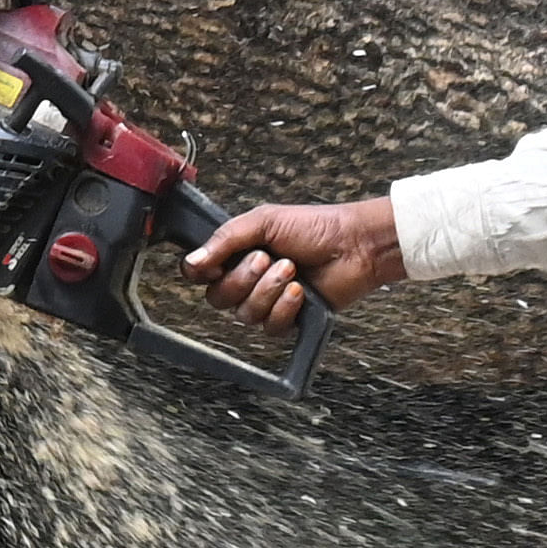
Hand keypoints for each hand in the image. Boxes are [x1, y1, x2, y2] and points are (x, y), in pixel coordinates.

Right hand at [184, 196, 403, 332]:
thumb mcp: (264, 220)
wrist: (354, 246)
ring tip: (291, 270)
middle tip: (267, 258)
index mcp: (236, 253)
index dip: (201, 273)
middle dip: (243, 279)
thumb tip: (192, 260)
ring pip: (244, 314)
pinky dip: (284, 308)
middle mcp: (247, 280)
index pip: (198, 273)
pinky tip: (300, 292)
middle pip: (218, 298)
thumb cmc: (316, 227)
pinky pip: (270, 327)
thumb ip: (225, 238)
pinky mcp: (287, 320)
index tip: (215, 265)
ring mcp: (267, 302)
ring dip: (268, 291)